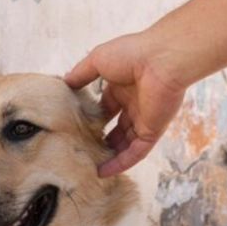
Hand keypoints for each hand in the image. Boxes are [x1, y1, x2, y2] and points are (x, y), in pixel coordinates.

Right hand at [65, 32, 187, 176]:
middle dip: (101, 139)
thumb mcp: (97, 60)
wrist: (162, 60)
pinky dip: (121, 163)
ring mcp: (144, 119)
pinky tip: (103, 172)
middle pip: (116, 128)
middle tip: (82, 150)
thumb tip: (64, 83)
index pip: (106, 107)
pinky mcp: (152, 132)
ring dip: (109, 155)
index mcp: (122, 87)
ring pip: (125, 144)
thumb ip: (81, 74)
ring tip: (88, 166)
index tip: (76, 129)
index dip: (92, 118)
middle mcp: (134, 104)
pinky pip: (136, 153)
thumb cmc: (131, 54)